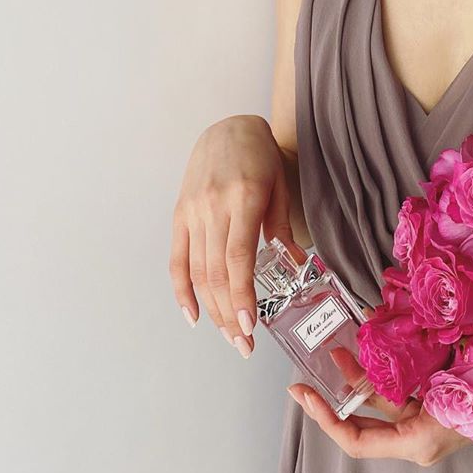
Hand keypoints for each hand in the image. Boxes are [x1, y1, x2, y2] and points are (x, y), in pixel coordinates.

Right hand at [169, 114, 306, 353]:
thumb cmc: (259, 155)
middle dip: (229, 314)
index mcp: (242, 199)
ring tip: (228, 336)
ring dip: (212, 309)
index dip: (242, 295)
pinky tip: (194, 315)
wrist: (226, 127)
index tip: (249, 325)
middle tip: (244, 345)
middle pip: (216, 273)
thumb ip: (282, 225)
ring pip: (198, 271)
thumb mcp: (280, 184)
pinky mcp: (179, 215)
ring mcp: (192, 212)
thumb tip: (295, 262)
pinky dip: (182, 291)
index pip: (238, 258)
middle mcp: (212, 208)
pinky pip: (177, 259)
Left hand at [287, 318, 472, 467]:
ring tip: (340, 342)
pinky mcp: (434, 405)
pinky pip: (400, 389)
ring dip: (360, 371)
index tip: (304, 393)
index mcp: (419, 440)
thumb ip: (408, 364)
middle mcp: (418, 437)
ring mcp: (426, 421)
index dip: (326, 419)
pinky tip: (375, 336)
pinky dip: (385, 366)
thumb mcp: (448, 379)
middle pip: (364, 418)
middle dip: (337, 389)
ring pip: (381, 398)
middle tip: (310, 368)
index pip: (357, 442)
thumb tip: (371, 324)